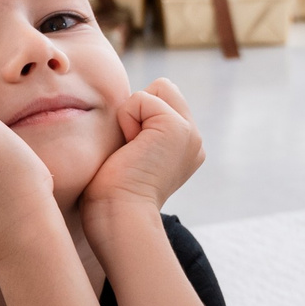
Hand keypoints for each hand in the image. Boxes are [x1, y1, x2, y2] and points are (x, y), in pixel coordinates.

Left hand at [81, 78, 203, 225]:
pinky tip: (130, 150)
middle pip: (162, 88)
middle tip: (131, 151)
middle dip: (137, 111)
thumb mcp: (132, 155)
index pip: (162, 100)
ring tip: (131, 151)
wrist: (119, 217)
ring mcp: (190, 133)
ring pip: (154, 90)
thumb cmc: (111, 196)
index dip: (137, 116)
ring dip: (131, 116)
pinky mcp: (176, 127)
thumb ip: (140, 131)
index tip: (131, 155)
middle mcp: (193, 140)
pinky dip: (126, 120)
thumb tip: (128, 108)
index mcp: (185, 148)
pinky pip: (140, 98)